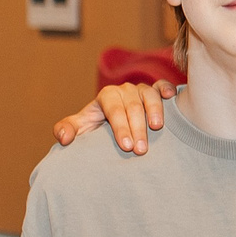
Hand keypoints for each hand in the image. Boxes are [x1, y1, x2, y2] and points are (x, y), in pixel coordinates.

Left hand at [53, 79, 172, 154]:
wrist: (112, 119)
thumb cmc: (98, 125)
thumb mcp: (82, 128)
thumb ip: (68, 129)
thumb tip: (64, 138)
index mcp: (107, 96)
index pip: (114, 109)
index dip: (120, 127)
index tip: (126, 147)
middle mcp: (125, 90)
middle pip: (132, 106)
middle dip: (137, 129)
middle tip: (141, 150)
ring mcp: (141, 90)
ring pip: (149, 95)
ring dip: (154, 111)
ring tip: (156, 128)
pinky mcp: (156, 91)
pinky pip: (162, 86)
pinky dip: (167, 89)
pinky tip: (171, 97)